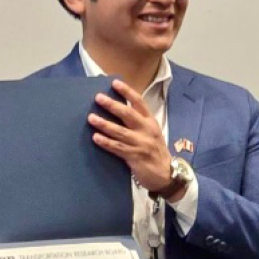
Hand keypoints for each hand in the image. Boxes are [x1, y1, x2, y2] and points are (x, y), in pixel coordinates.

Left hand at [90, 81, 177, 195]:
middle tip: (98, 98)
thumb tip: (118, 110)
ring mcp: (141, 144)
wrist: (167, 175)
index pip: (139, 103)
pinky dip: (106, 142)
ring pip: (120, 131)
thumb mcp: (152, 134)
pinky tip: (96, 138)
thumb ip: (139, 123)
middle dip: (112, 105)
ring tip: (91, 118)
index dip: (127, 92)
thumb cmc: (155, 152)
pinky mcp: (135, 157)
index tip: (114, 83)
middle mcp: (147, 130)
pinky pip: (118, 148)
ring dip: (104, 124)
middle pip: (128, 114)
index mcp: (151, 122)